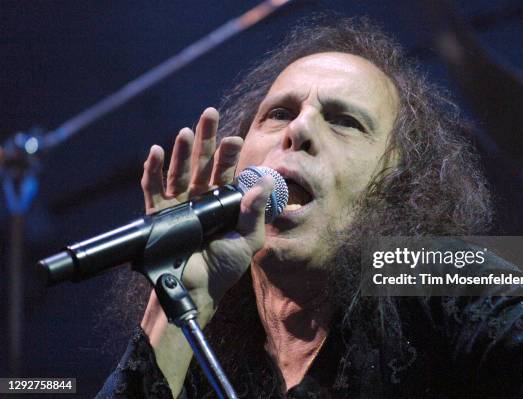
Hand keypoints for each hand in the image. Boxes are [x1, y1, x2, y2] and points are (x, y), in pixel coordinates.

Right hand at [140, 107, 271, 303]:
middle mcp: (200, 199)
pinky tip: (155, 152)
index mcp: (222, 202)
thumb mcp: (249, 240)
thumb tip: (265, 182)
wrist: (198, 290)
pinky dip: (152, 171)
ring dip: (182, 152)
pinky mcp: (159, 216)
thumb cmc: (225, 267)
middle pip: (202, 164)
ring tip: (186, 132)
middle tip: (209, 114)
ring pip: (179, 172)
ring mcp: (178, 205)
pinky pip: (153, 190)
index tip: (234, 138)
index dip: (228, 155)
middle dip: (206, 139)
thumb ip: (256, 213)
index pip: (225, 172)